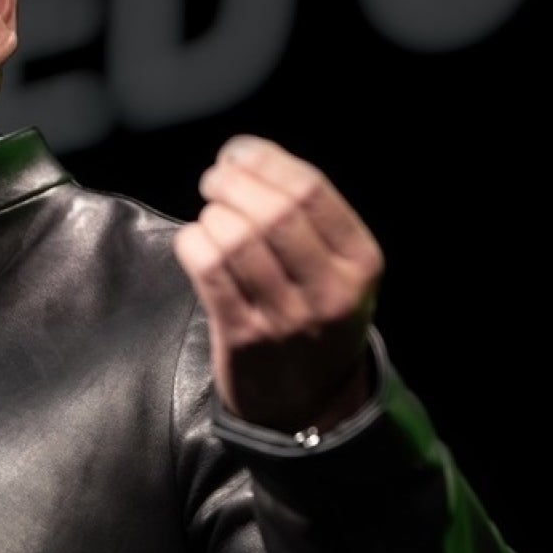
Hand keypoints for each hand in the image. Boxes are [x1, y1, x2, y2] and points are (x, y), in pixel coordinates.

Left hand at [174, 135, 383, 434]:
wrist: (311, 401)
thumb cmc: (316, 312)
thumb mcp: (338, 266)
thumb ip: (307, 215)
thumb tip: (244, 157)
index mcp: (359, 262)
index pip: (309, 190)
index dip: (265, 160)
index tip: (238, 152)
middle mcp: (329, 290)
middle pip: (271, 212)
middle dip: (232, 183)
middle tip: (214, 179)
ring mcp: (286, 318)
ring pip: (235, 240)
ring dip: (211, 215)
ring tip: (210, 215)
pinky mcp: (244, 338)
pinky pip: (207, 271)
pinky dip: (193, 244)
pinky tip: (196, 242)